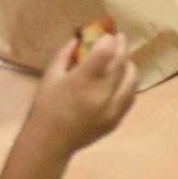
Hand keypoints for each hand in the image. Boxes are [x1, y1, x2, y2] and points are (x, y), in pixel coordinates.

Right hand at [26, 26, 134, 154]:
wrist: (50, 143)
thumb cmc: (46, 107)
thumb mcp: (50, 76)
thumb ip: (65, 54)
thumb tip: (79, 38)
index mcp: (82, 82)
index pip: (105, 53)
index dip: (109, 40)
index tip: (108, 35)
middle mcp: (101, 94)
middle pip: (122, 63)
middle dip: (122, 47)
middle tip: (120, 39)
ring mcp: (112, 109)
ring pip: (132, 79)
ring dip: (129, 65)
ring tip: (122, 59)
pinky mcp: (116, 120)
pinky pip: (131, 97)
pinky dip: (129, 84)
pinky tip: (122, 80)